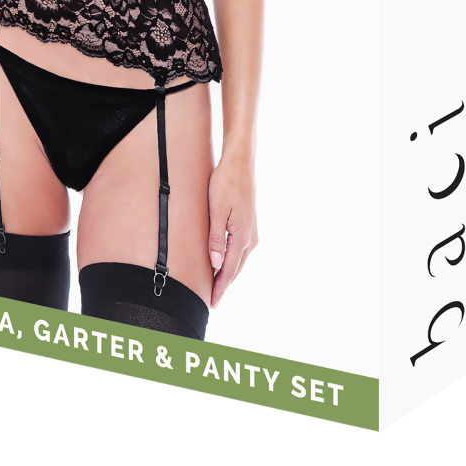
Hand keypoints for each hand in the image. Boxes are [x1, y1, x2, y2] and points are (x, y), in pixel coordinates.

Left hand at [207, 155, 257, 307]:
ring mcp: (252, 231)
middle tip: (213, 301)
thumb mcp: (216, 211)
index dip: (220, 287)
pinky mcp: (249, 225)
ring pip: (239, 260)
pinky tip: (224, 263)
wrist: (240, 163)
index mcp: (242, 236)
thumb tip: (215, 265)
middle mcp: (251, 238)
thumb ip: (216, 239)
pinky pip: (241, 250)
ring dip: (228, 274)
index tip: (213, 302)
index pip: (229, 270)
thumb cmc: (226, 183)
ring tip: (216, 286)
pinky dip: (232, 261)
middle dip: (224, 285)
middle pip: (236, 269)